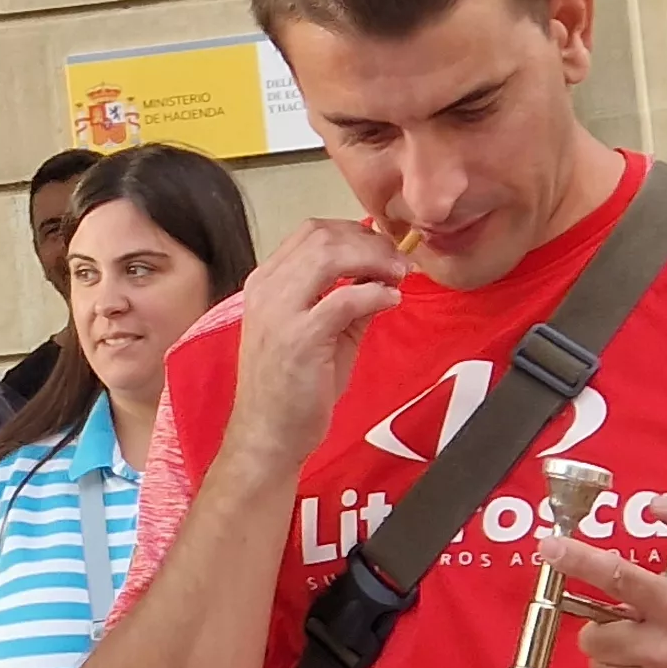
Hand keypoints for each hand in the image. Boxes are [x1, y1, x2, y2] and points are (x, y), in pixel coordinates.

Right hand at [226, 220, 410, 473]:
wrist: (268, 435)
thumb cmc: (292, 389)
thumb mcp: (322, 333)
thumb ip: (347, 299)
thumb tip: (382, 274)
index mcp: (267, 282)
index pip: (311, 232)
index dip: (355, 233)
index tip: (384, 250)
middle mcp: (267, 288)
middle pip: (323, 236)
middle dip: (370, 242)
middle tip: (399, 262)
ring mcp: (280, 311)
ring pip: (331, 255)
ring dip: (374, 260)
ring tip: (398, 276)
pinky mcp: (299, 337)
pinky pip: (344, 298)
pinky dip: (375, 293)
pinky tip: (391, 301)